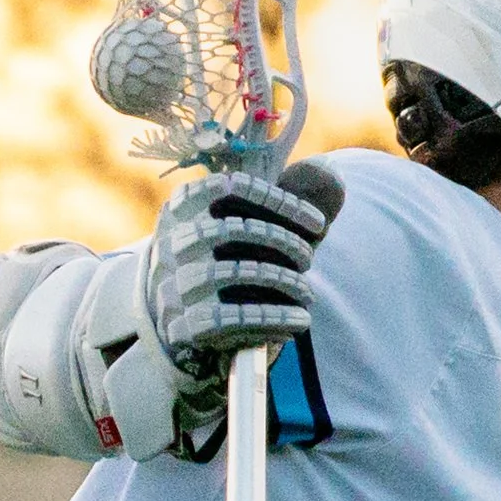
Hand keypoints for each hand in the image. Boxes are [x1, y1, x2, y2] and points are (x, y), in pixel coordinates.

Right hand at [143, 159, 342, 385]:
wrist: (171, 316)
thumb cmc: (219, 261)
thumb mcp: (237, 225)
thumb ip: (281, 205)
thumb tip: (329, 176)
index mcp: (185, 203)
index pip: (235, 187)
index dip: (282, 203)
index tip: (317, 223)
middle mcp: (173, 239)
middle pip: (239, 229)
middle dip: (286, 244)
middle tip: (310, 259)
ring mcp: (175, 283)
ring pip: (241, 271)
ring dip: (287, 282)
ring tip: (309, 294)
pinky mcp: (182, 324)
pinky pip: (237, 317)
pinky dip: (276, 318)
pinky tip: (299, 322)